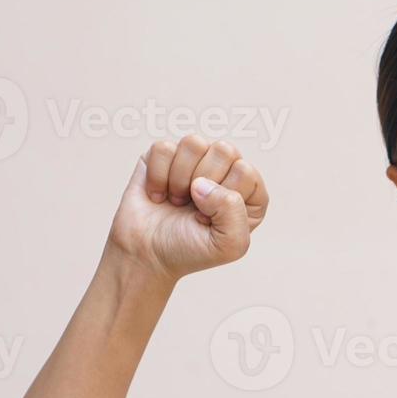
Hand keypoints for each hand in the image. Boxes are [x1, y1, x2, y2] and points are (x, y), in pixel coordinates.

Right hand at [106, 135, 270, 281]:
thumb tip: (203, 183)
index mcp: (249, 193)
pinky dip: (157, 176)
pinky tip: (159, 195)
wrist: (147, 255)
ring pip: (194, 143)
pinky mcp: (164, 157)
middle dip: (203, 183)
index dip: (225, 197)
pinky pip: (163, 148)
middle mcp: (225, 172)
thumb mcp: (229, 244)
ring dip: (180, 178)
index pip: (246, 172)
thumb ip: (234, 213)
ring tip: (177, 200)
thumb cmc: (190, 250)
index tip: (210, 219)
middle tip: (193, 207)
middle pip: (224, 150)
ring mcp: (195, 161)